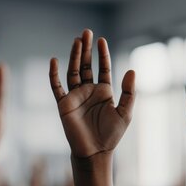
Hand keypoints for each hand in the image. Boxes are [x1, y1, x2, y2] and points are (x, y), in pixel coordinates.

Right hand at [49, 29, 135, 158]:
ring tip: (76, 41)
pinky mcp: (63, 104)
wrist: (95, 152)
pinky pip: (57, 87)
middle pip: (86, 65)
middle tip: (86, 32)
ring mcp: (75, 96)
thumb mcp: (125, 112)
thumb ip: (129, 92)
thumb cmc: (111, 135)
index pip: (103, 68)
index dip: (102, 54)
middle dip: (86, 49)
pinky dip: (54, 74)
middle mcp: (89, 91)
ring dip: (74, 57)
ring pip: (73, 71)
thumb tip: (132, 70)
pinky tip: (54, 61)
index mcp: (104, 92)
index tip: (102, 40)